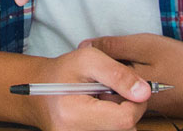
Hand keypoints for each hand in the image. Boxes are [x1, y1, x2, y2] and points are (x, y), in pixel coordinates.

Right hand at [25, 43, 152, 130]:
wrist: (38, 91)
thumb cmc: (62, 72)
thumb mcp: (89, 59)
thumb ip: (118, 74)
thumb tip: (145, 93)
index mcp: (73, 114)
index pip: (125, 119)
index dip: (136, 103)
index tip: (132, 89)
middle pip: (125, 130)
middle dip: (126, 110)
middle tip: (111, 94)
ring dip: (118, 118)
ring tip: (102, 103)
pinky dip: (110, 123)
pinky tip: (99, 113)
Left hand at [87, 33, 182, 117]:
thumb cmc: (181, 65)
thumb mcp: (146, 46)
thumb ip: (115, 47)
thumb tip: (86, 45)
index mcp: (123, 88)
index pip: (95, 76)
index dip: (95, 59)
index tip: (99, 47)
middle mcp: (129, 102)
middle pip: (107, 85)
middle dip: (108, 69)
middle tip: (123, 52)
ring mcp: (143, 107)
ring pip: (121, 90)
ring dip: (123, 75)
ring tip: (138, 60)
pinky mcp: (155, 108)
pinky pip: (136, 94)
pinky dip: (137, 82)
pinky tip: (152, 71)